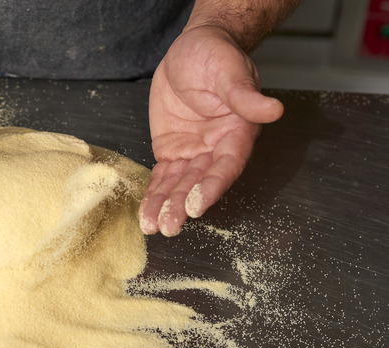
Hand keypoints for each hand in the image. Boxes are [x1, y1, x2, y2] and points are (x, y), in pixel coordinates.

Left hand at [141, 25, 282, 235]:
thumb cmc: (216, 56)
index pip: (226, 165)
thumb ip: (245, 96)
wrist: (192, 49)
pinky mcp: (172, 151)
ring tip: (153, 227)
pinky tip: (145, 213)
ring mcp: (193, 152)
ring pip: (179, 184)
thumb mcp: (230, 72)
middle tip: (169, 226)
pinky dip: (153, 194)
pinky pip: (162, 176)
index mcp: (237, 133)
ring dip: (166, 205)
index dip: (212, 186)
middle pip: (200, 182)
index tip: (197, 205)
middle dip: (183, 204)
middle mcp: (216, 149)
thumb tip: (273, 110)